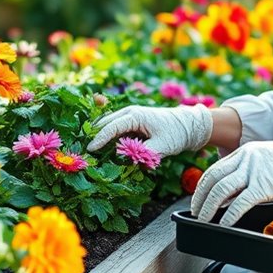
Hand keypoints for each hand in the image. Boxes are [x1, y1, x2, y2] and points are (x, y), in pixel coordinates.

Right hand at [86, 104, 212, 156]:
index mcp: (135, 115)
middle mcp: (130, 113)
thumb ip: (143, 153)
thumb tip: (126, 160)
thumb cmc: (176, 134)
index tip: (90, 150)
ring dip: (100, 135)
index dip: (100, 139)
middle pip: (105, 123)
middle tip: (83, 151)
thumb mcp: (161, 146)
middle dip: (94, 135)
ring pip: (109, 125)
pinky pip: (116, 129)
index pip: (112, 127)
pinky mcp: (133, 123)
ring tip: (90, 151)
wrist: (189, 125)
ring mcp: (130, 116)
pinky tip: (103, 148)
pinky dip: (108, 136)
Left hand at [190, 129, 272, 225]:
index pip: (214, 170)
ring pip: (221, 190)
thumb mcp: (262, 159)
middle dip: (200, 197)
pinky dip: (229, 215)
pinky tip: (224, 223)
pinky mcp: (263, 186)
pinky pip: (240, 202)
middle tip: (196, 211)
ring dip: (209, 207)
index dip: (202, 185)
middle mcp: (244, 160)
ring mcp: (253, 172)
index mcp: (243, 153)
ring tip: (204, 219)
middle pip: (213, 179)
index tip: (198, 197)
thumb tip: (233, 190)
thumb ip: (246, 170)